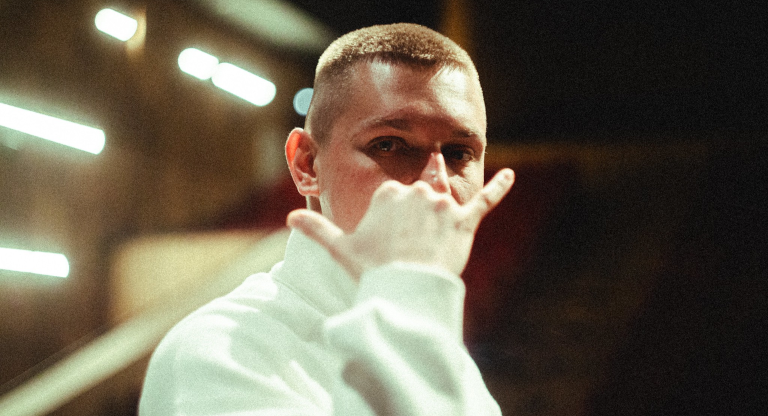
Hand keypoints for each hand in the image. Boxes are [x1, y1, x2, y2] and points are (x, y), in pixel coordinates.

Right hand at [287, 168, 514, 279]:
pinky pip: (485, 200)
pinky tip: (511, 176)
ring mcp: (442, 205)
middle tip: (407, 248)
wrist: (405, 289)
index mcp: (389, 193)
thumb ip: (316, 228)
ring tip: (433, 238)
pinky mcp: (465, 221)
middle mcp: (417, 191)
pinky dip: (499, 188)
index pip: (393, 197)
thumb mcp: (339, 248)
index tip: (387, 242)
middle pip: (419, 196)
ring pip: (445, 201)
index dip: (390, 221)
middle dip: (415, 218)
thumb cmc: (372, 268)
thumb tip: (289, 218)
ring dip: (441, 217)